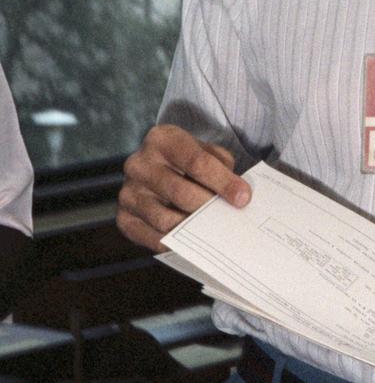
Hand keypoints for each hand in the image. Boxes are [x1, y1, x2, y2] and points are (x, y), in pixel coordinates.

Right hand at [117, 123, 248, 252]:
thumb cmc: (189, 161)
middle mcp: (138, 164)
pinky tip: (193, 242)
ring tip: (213, 231)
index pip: (196, 161)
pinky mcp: (123, 217)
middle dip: (209, 207)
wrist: (157, 168)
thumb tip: (238, 196)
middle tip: (229, 218)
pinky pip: (151, 237)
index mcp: (161, 139)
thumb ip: (222, 167)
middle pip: (180, 192)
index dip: (223, 181)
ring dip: (193, 228)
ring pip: (165, 219)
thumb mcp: (206, 151)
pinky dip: (175, 244)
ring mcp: (128, 192)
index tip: (243, 198)